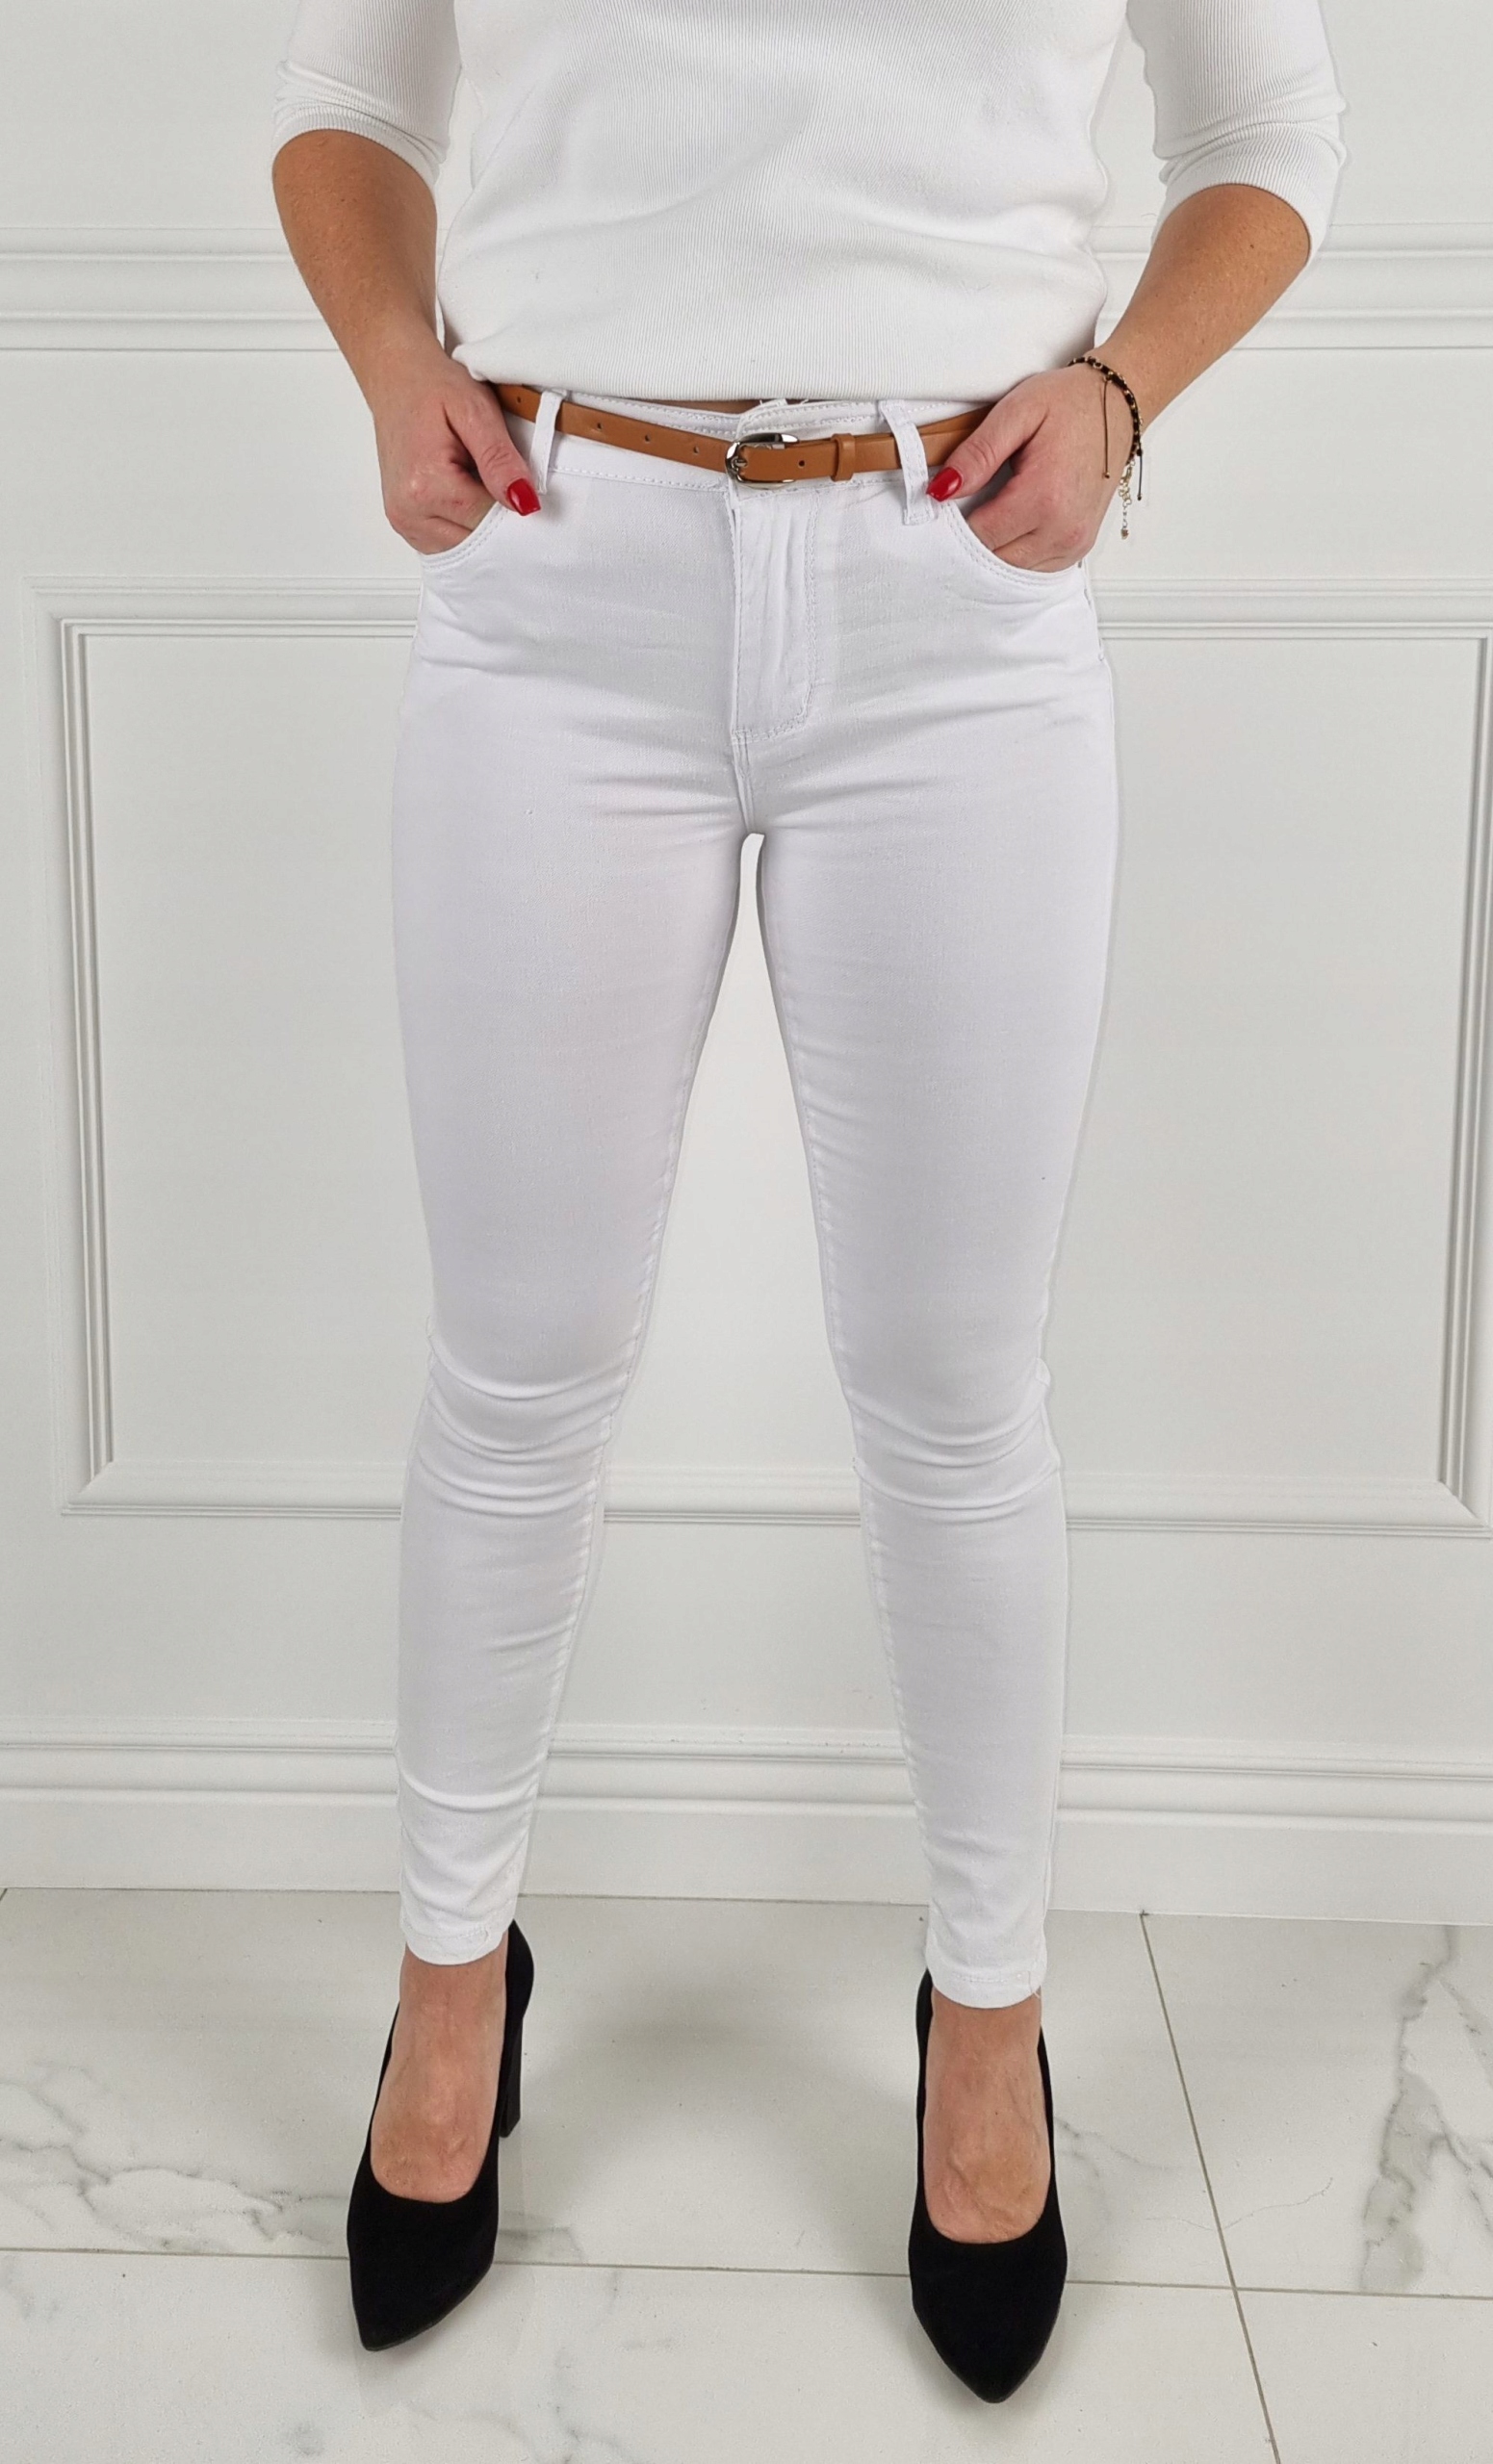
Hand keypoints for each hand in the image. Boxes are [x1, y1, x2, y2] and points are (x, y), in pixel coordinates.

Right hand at [365, 333, 541, 552]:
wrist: (395, 377)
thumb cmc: (432, 386)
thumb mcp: (476, 411)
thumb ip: (500, 460)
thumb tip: (524, 503)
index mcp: (424, 485)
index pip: (490, 519)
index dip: (512, 499)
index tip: (515, 472)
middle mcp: (408, 512)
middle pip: (478, 539)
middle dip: (495, 512)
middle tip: (493, 470)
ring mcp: (403, 522)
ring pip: (465, 546)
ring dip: (479, 519)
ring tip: (473, 477)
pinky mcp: (405, 524)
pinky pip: (449, 542)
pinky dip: (463, 523)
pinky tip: (462, 491)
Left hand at [927, 362, 1128, 570]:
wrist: (1120, 405)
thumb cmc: (1070, 403)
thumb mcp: (1017, 412)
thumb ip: (978, 453)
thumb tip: (943, 490)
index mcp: (1044, 497)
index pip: (979, 535)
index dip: (956, 519)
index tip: (953, 496)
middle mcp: (1063, 529)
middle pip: (994, 557)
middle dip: (975, 535)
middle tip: (974, 497)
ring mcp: (1075, 543)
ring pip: (1012, 568)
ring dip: (996, 545)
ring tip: (997, 506)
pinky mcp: (1079, 548)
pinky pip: (1034, 567)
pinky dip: (1017, 550)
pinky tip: (1015, 521)